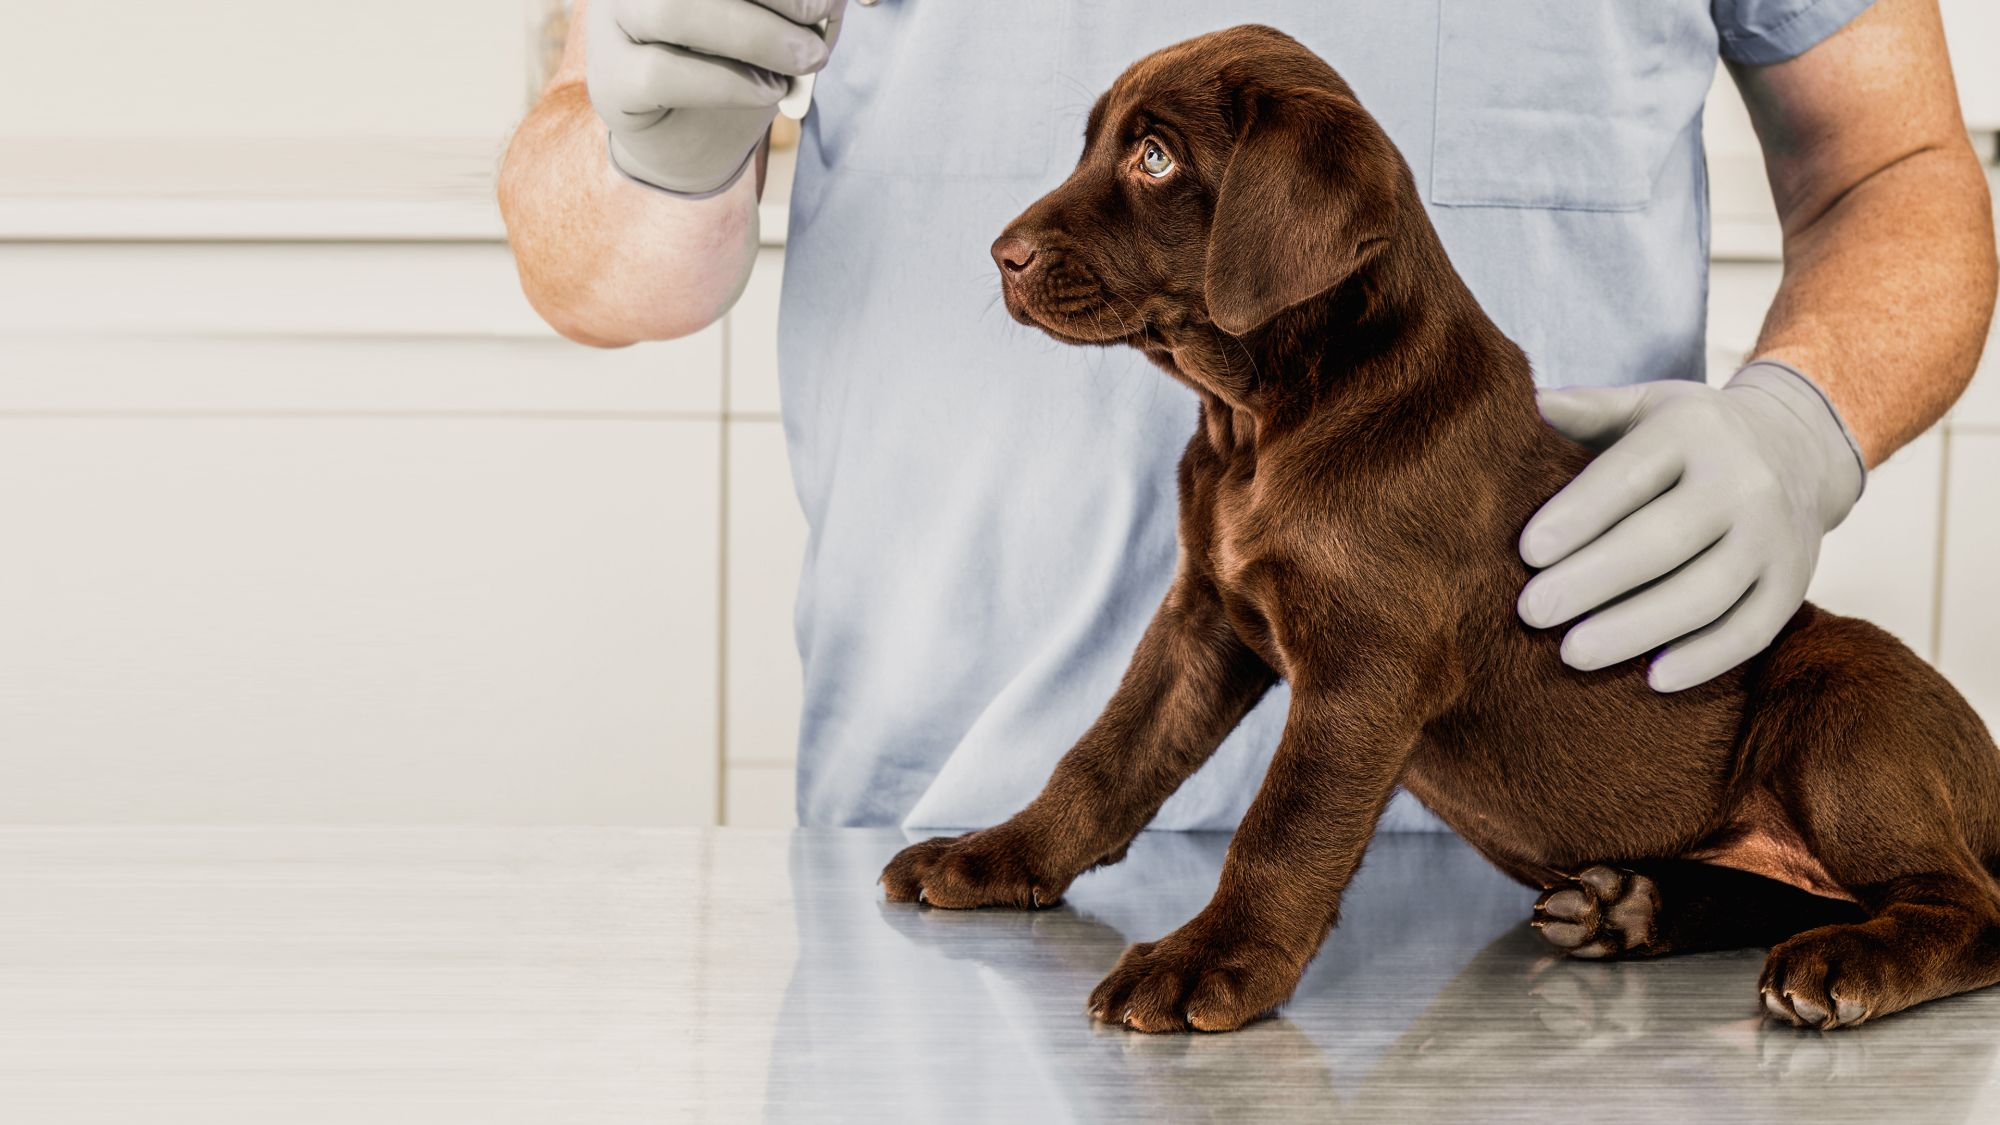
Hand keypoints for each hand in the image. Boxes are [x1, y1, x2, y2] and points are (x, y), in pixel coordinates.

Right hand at [586, 0, 842, 195]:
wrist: (689, 140)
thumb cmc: (736, 64)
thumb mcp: (775, 20)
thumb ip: (795, 4)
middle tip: (820, 19)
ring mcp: (613, 23)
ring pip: (672, 10)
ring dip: (756, 35)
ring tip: (804, 60)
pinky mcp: (611, 82)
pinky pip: (663, 73)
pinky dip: (729, 82)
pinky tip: (767, 91)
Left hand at [1517, 362, 1866, 691]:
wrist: (1800, 447)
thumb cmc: (1692, 434)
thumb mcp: (1646, 405)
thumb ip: (1586, 410)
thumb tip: (1522, 403)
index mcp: (1693, 431)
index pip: (1629, 475)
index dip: (1578, 515)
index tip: (1527, 553)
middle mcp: (1742, 482)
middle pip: (1663, 539)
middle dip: (1593, 580)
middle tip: (1532, 613)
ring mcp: (1774, 537)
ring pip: (1705, 593)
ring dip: (1637, 628)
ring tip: (1572, 653)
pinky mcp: (1793, 584)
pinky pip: (1751, 630)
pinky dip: (1704, 659)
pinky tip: (1651, 680)